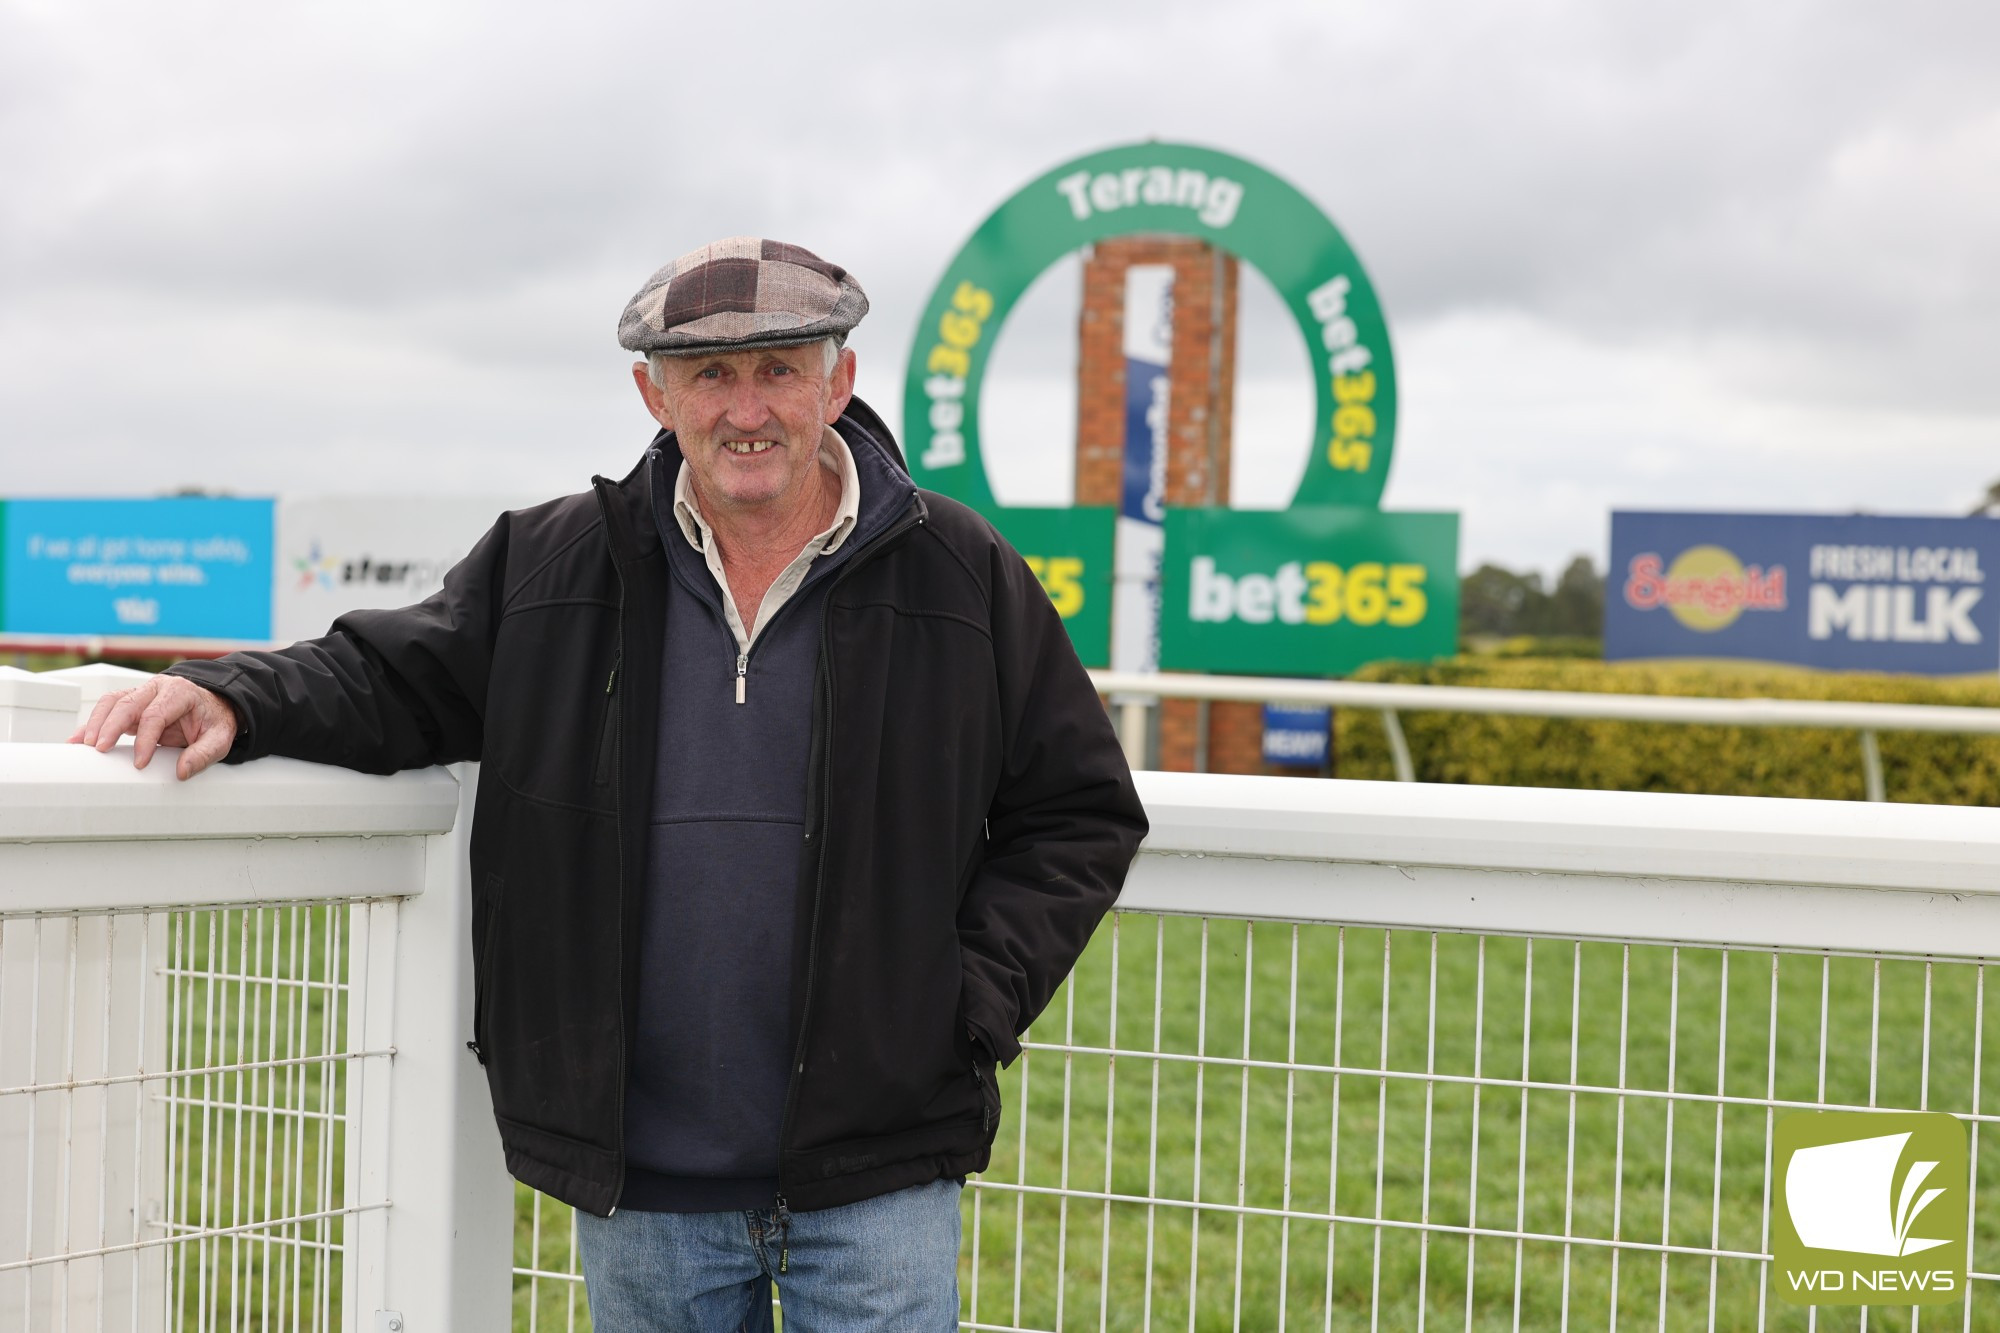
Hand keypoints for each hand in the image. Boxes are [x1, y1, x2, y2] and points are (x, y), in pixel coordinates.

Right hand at [70, 676, 239, 780]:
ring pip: (112, 702)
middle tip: (100, 749)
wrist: (214, 706)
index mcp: (181, 693)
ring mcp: (142, 693)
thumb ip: (203, 754)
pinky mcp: (132, 703)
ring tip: (85, 745)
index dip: (146, 739)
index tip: (139, 763)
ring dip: (95, 722)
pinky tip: (79, 739)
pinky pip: (108, 708)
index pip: (156, 714)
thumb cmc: (214, 721)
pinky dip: (92, 723)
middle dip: (111, 726)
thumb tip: (182, 772)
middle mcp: (158, 688)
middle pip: (128, 704)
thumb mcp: (219, 738)